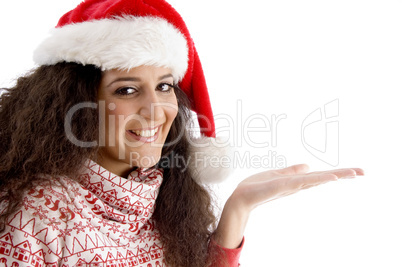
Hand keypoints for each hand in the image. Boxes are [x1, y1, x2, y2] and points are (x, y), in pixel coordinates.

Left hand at [214, 164, 363, 248]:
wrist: (240, 197)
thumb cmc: (257, 186)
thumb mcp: (276, 174)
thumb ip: (292, 171)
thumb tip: (308, 166)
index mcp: (296, 181)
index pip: (320, 176)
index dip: (336, 173)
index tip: (354, 171)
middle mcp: (297, 185)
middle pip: (323, 178)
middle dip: (342, 175)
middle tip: (363, 172)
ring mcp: (291, 186)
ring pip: (316, 179)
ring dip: (334, 175)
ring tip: (353, 173)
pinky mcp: (282, 186)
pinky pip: (301, 182)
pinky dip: (316, 180)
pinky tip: (329, 178)